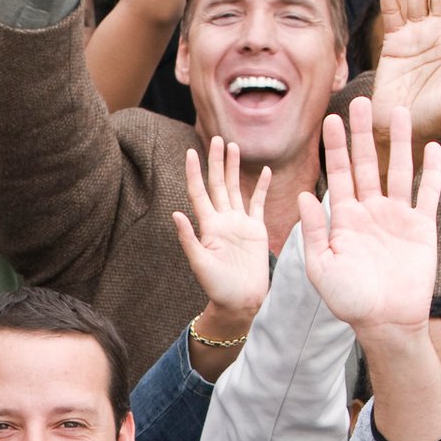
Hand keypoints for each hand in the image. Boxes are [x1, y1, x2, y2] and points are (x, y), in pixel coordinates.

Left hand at [172, 137, 274, 330]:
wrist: (240, 301)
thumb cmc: (217, 287)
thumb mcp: (199, 264)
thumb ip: (189, 239)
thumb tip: (176, 214)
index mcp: (208, 226)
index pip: (199, 193)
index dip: (195, 172)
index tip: (191, 152)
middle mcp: (223, 221)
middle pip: (218, 184)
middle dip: (217, 162)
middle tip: (217, 138)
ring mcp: (240, 224)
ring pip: (236, 189)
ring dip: (234, 169)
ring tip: (233, 147)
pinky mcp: (256, 230)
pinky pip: (258, 204)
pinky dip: (261, 187)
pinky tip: (264, 172)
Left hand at [297, 100, 440, 336]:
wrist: (385, 323)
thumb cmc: (348, 301)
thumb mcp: (321, 267)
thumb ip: (313, 231)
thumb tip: (304, 196)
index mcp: (343, 219)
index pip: (336, 174)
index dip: (333, 147)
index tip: (330, 119)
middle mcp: (370, 212)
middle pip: (366, 164)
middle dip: (362, 134)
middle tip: (361, 101)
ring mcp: (397, 218)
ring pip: (398, 170)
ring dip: (399, 142)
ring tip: (399, 112)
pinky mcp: (422, 228)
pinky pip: (428, 194)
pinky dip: (432, 171)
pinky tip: (433, 148)